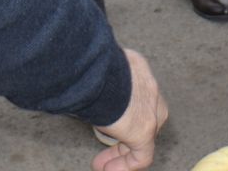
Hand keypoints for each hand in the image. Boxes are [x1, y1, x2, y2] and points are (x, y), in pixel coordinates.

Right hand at [93, 48, 166, 170]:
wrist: (95, 72)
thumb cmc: (88, 67)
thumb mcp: (93, 71)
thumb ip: (94, 82)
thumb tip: (77, 87)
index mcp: (138, 70)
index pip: (138, 97)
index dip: (123, 115)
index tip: (108, 123)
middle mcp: (148, 88)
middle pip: (143, 119)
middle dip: (124, 137)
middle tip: (106, 151)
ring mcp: (150, 109)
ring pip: (144, 138)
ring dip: (123, 154)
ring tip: (105, 165)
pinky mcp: (145, 130)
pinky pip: (143, 155)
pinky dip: (127, 165)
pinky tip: (110, 169)